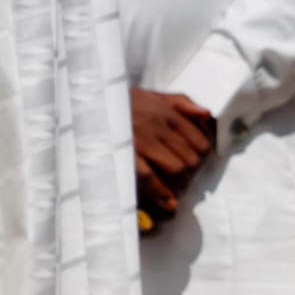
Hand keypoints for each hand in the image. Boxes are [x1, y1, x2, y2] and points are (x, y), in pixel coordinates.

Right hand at [131, 88, 216, 223]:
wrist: (88, 102)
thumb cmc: (120, 102)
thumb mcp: (150, 95)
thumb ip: (180, 102)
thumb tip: (206, 113)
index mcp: (165, 111)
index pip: (201, 141)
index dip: (201, 156)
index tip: (195, 161)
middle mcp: (156, 125)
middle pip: (191, 158)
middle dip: (191, 173)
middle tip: (184, 179)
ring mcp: (141, 140)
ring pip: (176, 168)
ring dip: (179, 183)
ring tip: (175, 189)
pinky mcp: (126, 154)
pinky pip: (150, 177)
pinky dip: (161, 191)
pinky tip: (166, 200)